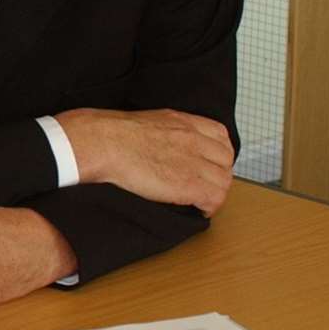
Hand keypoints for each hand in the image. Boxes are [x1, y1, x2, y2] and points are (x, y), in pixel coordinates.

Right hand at [58, 108, 233, 214]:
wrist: (102, 143)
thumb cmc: (110, 133)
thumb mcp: (146, 120)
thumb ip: (163, 129)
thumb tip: (161, 142)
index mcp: (182, 122)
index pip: (220, 136)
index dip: (217, 153)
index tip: (209, 163)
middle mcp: (193, 140)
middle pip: (226, 160)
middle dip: (218, 174)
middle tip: (204, 184)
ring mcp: (193, 162)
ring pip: (224, 181)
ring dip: (214, 192)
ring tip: (200, 199)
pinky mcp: (188, 184)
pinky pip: (215, 199)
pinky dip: (209, 207)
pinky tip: (197, 209)